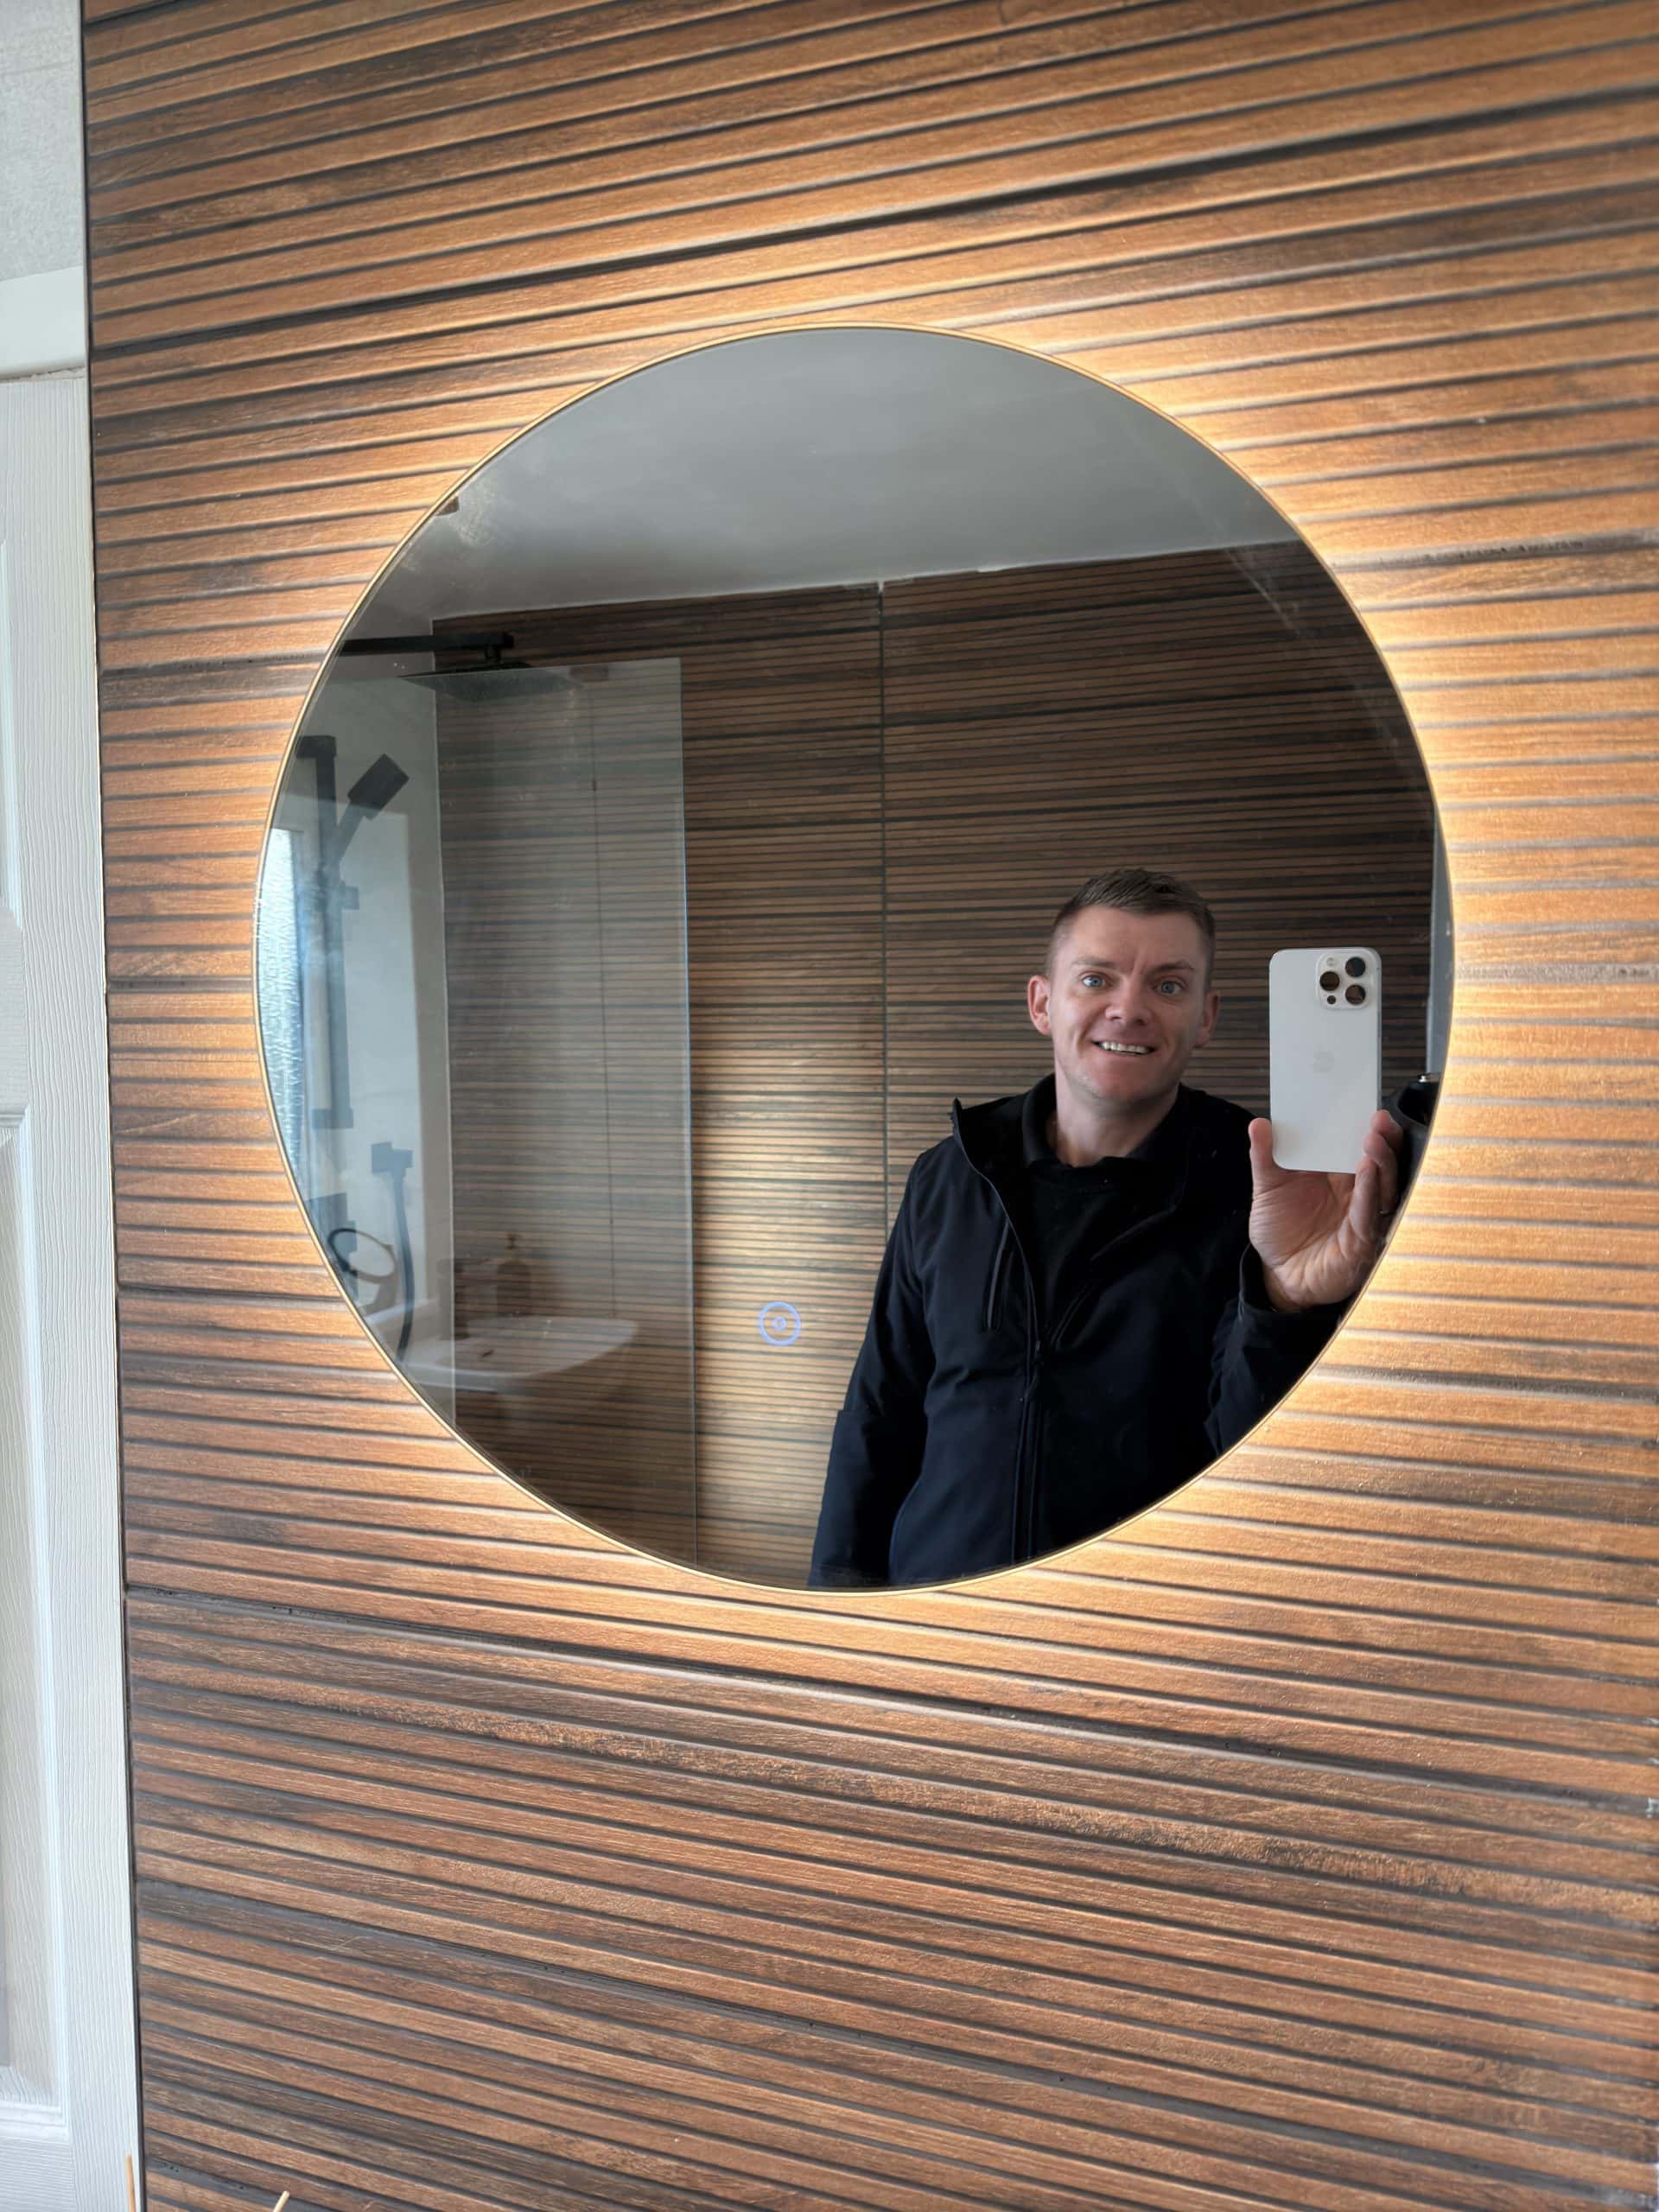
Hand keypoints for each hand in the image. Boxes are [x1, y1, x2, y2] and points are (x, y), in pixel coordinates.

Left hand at [1247, 1109, 1402, 1312]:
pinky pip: (1368, 1213)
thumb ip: (1264, 1157)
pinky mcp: (1361, 1241)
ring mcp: (1361, 1215)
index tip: (1363, 1101)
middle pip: (1378, 1161)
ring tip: (1372, 1139)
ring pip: (1381, 1184)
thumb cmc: (1281, 1231)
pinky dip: (1369, 1191)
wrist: (1278, 1276)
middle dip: (1382, 1138)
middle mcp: (1355, 1192)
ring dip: (1380, 1161)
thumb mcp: (1267, 1189)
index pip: (1357, 1144)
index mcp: (1337, 1175)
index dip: (1363, 1124)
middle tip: (1377, 1117)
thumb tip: (1260, 1124)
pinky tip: (1366, 1170)